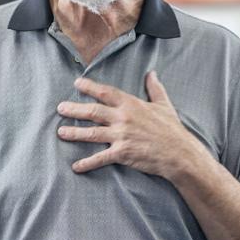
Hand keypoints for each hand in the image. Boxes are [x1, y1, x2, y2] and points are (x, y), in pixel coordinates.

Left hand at [56, 71, 204, 179]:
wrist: (179, 153)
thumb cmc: (172, 129)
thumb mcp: (164, 105)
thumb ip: (155, 88)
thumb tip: (152, 73)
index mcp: (131, 105)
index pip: (105, 92)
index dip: (89, 87)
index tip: (76, 83)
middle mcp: (122, 118)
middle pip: (93, 111)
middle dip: (74, 110)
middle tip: (60, 108)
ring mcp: (121, 136)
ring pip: (92, 133)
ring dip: (74, 133)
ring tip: (61, 132)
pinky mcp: (122, 153)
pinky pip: (100, 158)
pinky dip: (87, 163)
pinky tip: (75, 166)